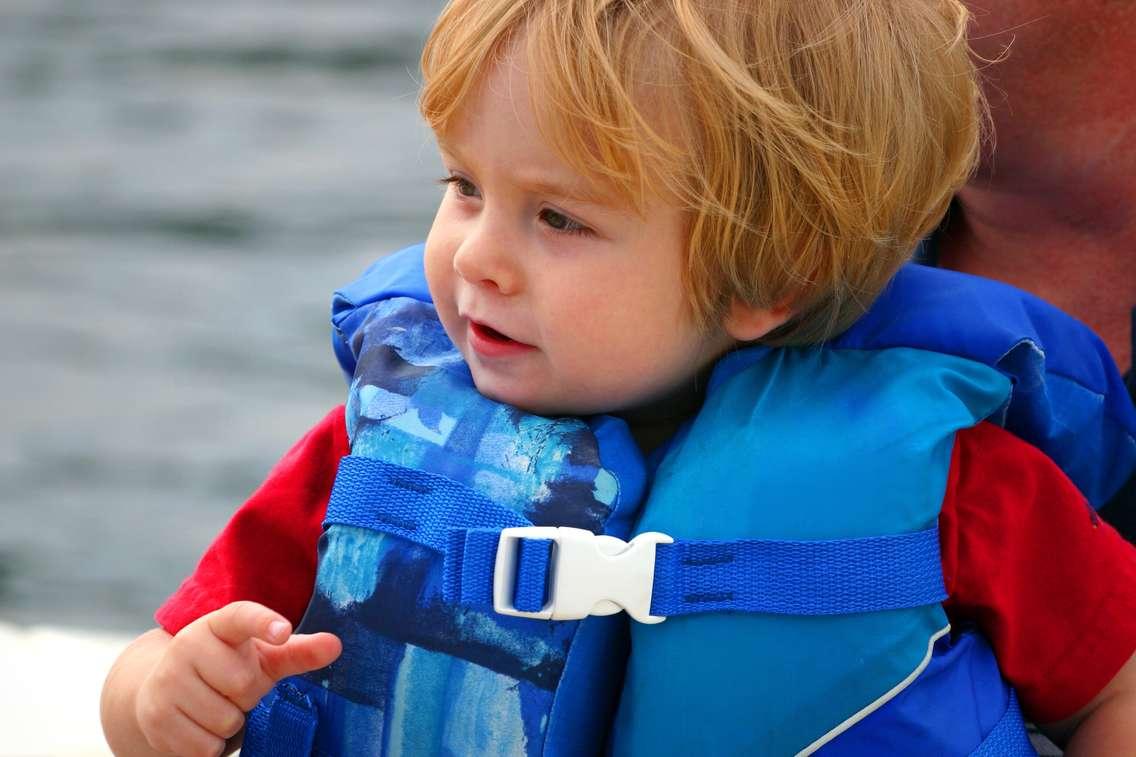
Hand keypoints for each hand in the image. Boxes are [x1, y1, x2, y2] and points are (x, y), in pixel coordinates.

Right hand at [133, 601, 340, 756]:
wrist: (161, 692)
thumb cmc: (227, 668)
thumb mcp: (263, 657)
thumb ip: (298, 651)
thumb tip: (336, 645)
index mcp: (220, 624)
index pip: (242, 616)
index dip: (263, 623)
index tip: (284, 632)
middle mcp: (189, 644)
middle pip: (244, 685)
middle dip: (247, 697)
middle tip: (234, 690)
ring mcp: (167, 680)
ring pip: (224, 719)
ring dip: (229, 723)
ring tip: (216, 706)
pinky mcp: (155, 717)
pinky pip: (204, 746)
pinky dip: (211, 745)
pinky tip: (199, 726)